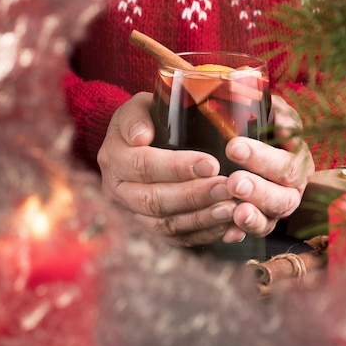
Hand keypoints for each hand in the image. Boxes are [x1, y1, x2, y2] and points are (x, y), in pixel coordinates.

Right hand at [97, 92, 241, 247]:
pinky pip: (174, 239)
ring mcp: (132, 212)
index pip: (143, 165)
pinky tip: (226, 227)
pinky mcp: (148, 228)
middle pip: (154, 201)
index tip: (211, 163)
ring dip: (200, 219)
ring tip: (231, 209)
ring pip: (165, 225)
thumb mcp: (136, 106)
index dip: (177, 167)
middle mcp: (117, 190)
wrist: (136, 140)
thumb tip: (141, 136)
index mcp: (114, 158)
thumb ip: (136, 116)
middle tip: (227, 188)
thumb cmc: (144, 118)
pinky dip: (201, 235)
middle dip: (193, 196)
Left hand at [223, 94, 314, 239]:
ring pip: (270, 220)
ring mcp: (275, 210)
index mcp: (297, 161)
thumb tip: (283, 123)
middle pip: (283, 197)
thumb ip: (278, 114)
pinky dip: (240, 234)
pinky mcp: (259, 223)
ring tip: (236, 212)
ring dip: (253, 218)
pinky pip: (252, 233)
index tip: (234, 147)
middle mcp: (291, 189)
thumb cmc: (258, 125)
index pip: (287, 163)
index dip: (263, 158)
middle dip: (259, 190)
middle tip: (235, 182)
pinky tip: (229, 232)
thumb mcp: (270, 112)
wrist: (241, 144)